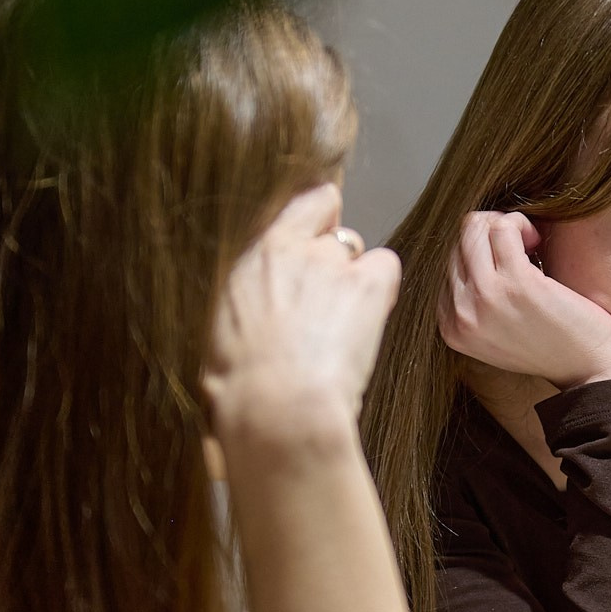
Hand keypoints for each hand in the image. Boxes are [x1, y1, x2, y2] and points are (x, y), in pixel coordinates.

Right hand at [202, 184, 398, 442]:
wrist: (274, 406)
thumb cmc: (242, 384)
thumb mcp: (224, 328)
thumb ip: (250, 301)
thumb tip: (261, 311)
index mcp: (252, 258)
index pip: (295, 205)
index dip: (312, 221)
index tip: (314, 243)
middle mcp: (291, 248)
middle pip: (328, 229)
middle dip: (331, 258)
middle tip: (326, 303)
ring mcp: (329, 262)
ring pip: (355, 248)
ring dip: (354, 277)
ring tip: (343, 323)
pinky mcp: (365, 284)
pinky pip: (386, 264)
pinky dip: (383, 289)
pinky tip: (368, 320)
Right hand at [438, 210, 610, 388]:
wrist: (591, 373)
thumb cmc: (552, 346)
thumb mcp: (497, 331)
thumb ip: (477, 300)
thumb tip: (474, 241)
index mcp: (451, 327)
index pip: (448, 264)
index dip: (480, 251)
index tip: (510, 260)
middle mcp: (460, 314)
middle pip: (459, 242)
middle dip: (491, 233)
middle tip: (525, 248)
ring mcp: (485, 297)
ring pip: (475, 229)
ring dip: (507, 225)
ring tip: (532, 245)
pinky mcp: (517, 283)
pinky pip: (503, 227)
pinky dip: (521, 224)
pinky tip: (539, 242)